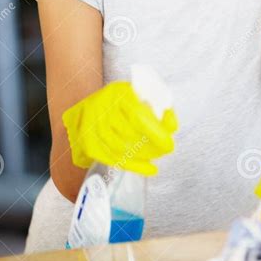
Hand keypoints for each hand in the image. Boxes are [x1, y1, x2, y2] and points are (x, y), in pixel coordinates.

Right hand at [62, 80, 177, 174]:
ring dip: (143, 156)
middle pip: (128, 134)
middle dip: (151, 146)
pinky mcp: (89, 143)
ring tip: (156, 155)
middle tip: (165, 150)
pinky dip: (133, 166)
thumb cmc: (126, 101)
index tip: (169, 144)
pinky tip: (148, 168)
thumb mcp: (142, 95)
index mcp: (117, 92)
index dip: (155, 132)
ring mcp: (92, 126)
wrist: (95, 106)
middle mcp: (101, 108)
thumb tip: (171, 125)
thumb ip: (159, 107)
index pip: (137, 115)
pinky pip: (113, 159)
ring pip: (120, 148)